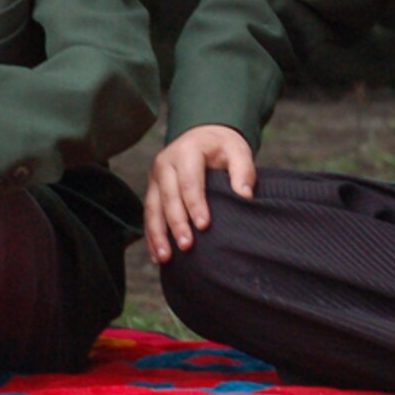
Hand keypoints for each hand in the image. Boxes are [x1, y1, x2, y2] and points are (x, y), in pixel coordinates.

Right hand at [144, 125, 255, 263]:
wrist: (203, 137)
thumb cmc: (222, 147)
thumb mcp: (237, 150)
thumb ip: (243, 170)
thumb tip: (245, 195)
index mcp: (186, 151)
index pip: (189, 181)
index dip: (195, 204)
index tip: (204, 225)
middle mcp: (165, 163)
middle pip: (168, 197)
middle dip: (176, 223)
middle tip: (186, 245)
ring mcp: (155, 177)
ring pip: (152, 208)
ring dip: (157, 234)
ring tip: (164, 257)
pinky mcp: (152, 190)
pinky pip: (149, 215)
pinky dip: (151, 236)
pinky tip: (157, 255)